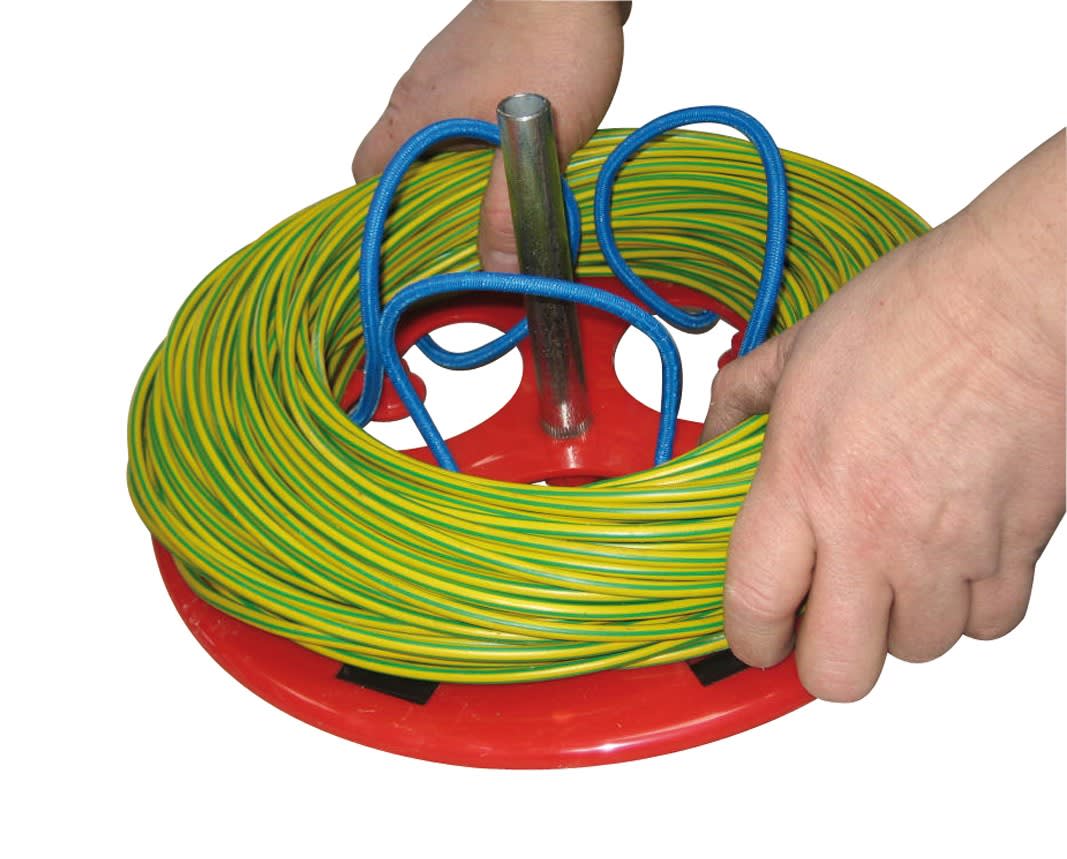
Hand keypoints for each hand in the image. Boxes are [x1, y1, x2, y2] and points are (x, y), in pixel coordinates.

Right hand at [352, 0, 625, 271]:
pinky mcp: (476, 64)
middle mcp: (419, 95)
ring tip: (499, 203)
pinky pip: (464, 116)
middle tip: (465, 236)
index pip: (369, 175)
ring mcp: (446, 77)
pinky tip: (519, 156)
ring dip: (462, 175)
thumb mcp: (534, 144)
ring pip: (436, 140)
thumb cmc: (551, 46)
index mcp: (415, 116)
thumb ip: (511, 209)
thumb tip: (495, 269)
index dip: (382, 215)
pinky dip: (482, 144)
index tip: (410, 246)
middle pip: (402, 164)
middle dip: (429, 204)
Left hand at [704, 132, 1065, 700]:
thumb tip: (708, 436)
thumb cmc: (914, 314)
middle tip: (821, 618)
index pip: (756, 607)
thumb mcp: (798, 350)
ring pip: (917, 650)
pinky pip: (989, 624)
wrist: (1019, 297)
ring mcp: (950, 547)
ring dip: (897, 623)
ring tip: (890, 571)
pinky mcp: (1018, 546)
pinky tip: (949, 561)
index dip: (747, 638)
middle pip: (838, 670)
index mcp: (806, 482)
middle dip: (821, 658)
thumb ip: (741, 400)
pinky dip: (966, 607)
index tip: (753, 633)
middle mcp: (874, 530)